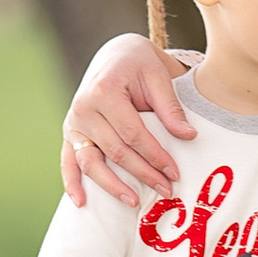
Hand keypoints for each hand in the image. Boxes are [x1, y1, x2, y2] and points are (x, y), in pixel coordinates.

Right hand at [62, 32, 196, 206]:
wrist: (115, 54)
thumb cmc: (139, 64)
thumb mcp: (158, 76)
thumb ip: (170, 108)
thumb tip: (189, 136)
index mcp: (104, 91)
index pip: (133, 134)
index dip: (155, 155)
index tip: (175, 172)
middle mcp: (83, 107)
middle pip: (115, 150)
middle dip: (142, 173)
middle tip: (166, 190)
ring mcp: (73, 122)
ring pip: (90, 161)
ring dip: (110, 185)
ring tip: (133, 202)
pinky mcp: (70, 131)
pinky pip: (68, 160)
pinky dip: (72, 182)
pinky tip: (81, 202)